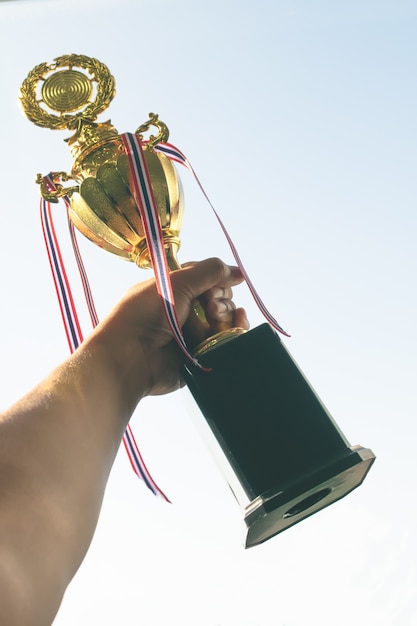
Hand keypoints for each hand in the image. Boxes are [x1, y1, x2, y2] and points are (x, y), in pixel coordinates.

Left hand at [91, 258, 248, 403]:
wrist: (129, 358)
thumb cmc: (144, 315)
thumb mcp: (176, 282)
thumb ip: (209, 272)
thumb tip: (238, 272)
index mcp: (173, 290)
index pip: (207, 278)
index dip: (217, 279)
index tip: (212, 288)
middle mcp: (183, 310)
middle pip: (219, 298)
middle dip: (222, 299)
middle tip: (210, 307)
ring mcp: (192, 334)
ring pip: (226, 319)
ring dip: (229, 315)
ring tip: (215, 319)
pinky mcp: (200, 355)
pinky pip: (225, 341)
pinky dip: (235, 332)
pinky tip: (238, 325)